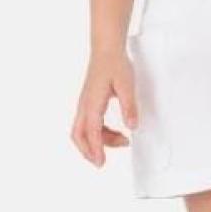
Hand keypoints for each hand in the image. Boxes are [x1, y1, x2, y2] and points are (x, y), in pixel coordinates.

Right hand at [70, 47, 138, 166]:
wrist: (106, 49)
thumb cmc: (114, 64)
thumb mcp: (127, 85)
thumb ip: (129, 106)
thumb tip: (132, 126)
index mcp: (92, 102)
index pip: (91, 131)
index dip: (96, 149)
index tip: (101, 162)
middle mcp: (84, 105)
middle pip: (78, 135)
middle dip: (88, 151)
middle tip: (102, 161)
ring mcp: (85, 104)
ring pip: (83, 131)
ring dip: (98, 141)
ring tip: (121, 142)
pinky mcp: (88, 102)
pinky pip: (88, 124)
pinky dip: (99, 133)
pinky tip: (115, 132)